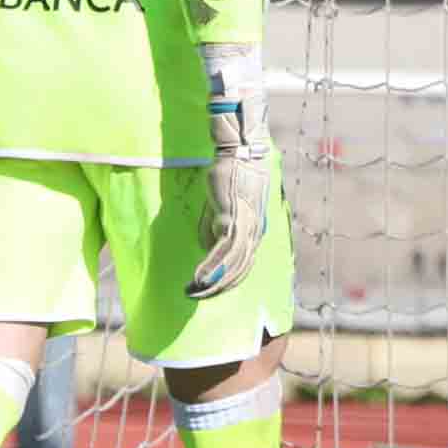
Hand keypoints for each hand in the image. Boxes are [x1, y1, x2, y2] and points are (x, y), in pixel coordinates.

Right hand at [185, 67, 275, 299]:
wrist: (238, 150)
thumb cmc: (230, 174)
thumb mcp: (220, 206)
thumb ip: (215, 226)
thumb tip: (207, 247)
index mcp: (254, 230)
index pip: (243, 265)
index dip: (226, 281)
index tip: (208, 290)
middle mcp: (254, 231)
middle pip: (239, 270)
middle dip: (217, 288)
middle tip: (196, 297)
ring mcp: (246, 226)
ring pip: (232, 265)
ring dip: (211, 282)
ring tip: (193, 292)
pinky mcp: (233, 218)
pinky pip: (223, 251)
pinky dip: (210, 267)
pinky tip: (197, 278)